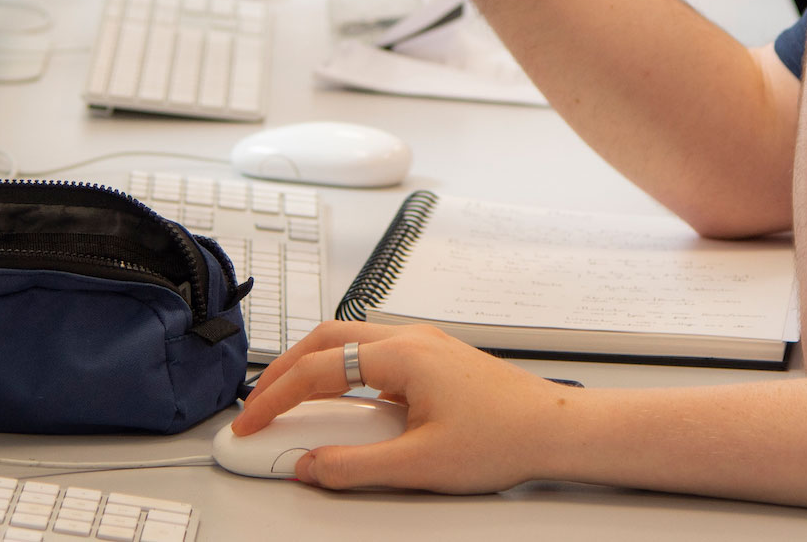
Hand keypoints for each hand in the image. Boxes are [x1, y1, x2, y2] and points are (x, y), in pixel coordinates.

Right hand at [233, 322, 571, 491]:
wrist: (555, 427)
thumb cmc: (504, 437)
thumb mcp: (420, 465)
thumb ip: (355, 468)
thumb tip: (310, 466)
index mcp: (403, 355)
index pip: (318, 369)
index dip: (275, 398)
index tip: (251, 422)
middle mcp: (411, 339)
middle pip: (326, 338)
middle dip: (283, 369)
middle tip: (258, 403)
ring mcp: (424, 345)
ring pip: (349, 339)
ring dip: (312, 365)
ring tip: (288, 399)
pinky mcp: (434, 359)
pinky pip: (372, 352)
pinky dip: (341, 370)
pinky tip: (339, 400)